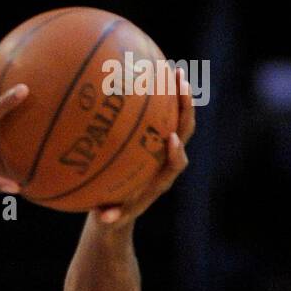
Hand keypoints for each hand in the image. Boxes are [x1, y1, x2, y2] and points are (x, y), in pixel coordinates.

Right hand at [95, 68, 194, 227]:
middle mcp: (167, 159)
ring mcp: (164, 146)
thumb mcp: (110, 220)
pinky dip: (158, 96)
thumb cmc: (114, 215)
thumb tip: (104, 217)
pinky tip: (147, 74)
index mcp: (162, 178)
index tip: (171, 139)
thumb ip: (109, 218)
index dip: (177, 151)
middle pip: (186, 130)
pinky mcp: (155, 137)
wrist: (121, 209)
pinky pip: (161, 114)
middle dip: (186, 109)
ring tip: (175, 70)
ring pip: (178, 118)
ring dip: (179, 95)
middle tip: (182, 85)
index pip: (177, 163)